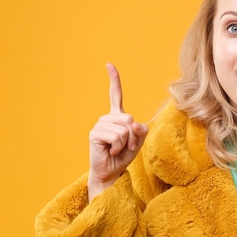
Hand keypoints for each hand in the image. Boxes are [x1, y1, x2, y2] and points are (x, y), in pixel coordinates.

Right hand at [87, 63, 147, 200]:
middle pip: (129, 119)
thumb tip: (134, 123)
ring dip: (126, 143)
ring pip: (124, 129)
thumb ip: (141, 130)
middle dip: (133, 136)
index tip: (108, 64)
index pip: (115, 95)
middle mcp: (107, 118)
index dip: (113, 79)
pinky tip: (110, 151)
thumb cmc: (123, 156)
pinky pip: (116, 137)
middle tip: (126, 146)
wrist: (111, 172)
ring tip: (117, 150)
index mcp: (117, 117)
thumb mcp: (138, 142)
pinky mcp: (95, 134)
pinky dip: (118, 147)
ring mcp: (99, 125)